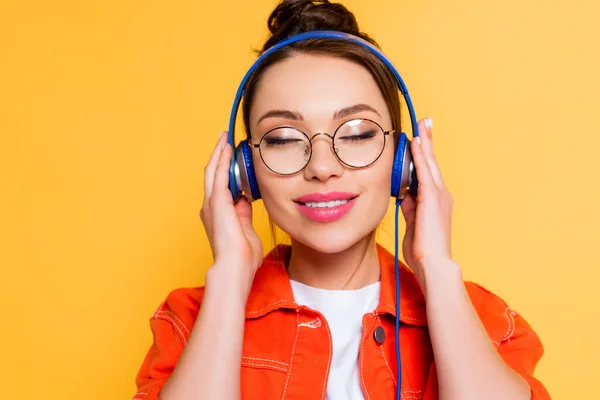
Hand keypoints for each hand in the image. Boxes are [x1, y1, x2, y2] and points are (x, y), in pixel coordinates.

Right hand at [200, 132, 263, 281]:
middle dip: (218, 156)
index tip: (233, 160)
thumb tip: (245, 201)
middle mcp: (211, 207)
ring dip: (218, 153)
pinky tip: (226, 147)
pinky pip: (219, 174)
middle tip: (224, 140)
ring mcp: (212, 203)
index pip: (222, 188)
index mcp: (218, 215)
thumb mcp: (245, 230)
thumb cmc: (242, 257)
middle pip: (213, 175)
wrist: (235, 266)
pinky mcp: (216, 200)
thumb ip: (244, 214)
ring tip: (223, 138)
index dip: (227, 172)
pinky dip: (222, 159)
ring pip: (213, 170)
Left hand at [400, 118, 454, 287]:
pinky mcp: (432, 199)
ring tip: (422, 124)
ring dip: (425, 143)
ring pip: (430, 163)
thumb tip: (404, 195)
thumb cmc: (423, 249)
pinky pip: (425, 172)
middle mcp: (441, 194)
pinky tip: (416, 143)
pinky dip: (420, 156)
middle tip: (425, 121)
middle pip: (431, 162)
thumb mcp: (413, 223)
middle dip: (427, 141)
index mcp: (435, 200)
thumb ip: (410, 207)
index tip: (419, 138)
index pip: (428, 171)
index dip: (423, 154)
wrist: (433, 264)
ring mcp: (439, 195)